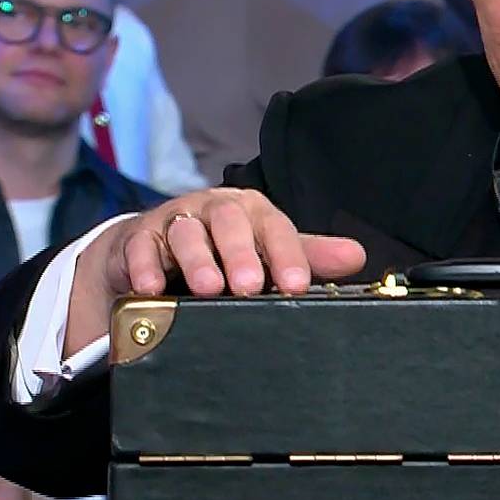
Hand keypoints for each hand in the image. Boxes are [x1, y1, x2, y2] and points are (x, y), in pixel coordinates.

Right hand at [64, 188, 365, 357]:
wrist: (161, 243)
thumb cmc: (225, 248)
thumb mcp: (267, 249)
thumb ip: (308, 255)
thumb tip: (357, 257)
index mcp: (254, 212)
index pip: (276, 229)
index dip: (287, 256)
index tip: (296, 285)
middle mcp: (216, 210)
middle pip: (229, 223)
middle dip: (239, 254)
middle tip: (248, 286)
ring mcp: (177, 220)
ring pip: (186, 234)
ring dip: (196, 260)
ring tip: (206, 289)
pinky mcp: (141, 236)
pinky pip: (141, 248)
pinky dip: (145, 266)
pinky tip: (151, 287)